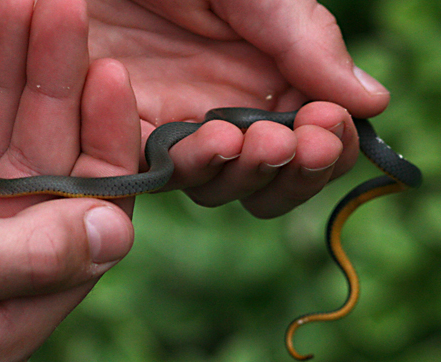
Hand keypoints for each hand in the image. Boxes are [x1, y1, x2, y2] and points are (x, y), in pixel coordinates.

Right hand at [0, 0, 136, 361]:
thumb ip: (33, 258)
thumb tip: (118, 230)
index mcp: (15, 308)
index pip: (88, 215)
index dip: (105, 142)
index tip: (107, 74)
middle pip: (47, 163)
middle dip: (54, 83)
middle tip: (63, 8)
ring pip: (2, 136)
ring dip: (13, 67)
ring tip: (21, 2)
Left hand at [88, 0, 389, 216]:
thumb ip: (303, 40)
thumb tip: (373, 100)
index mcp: (262, 79)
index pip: (307, 142)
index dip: (325, 147)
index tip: (330, 125)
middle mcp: (221, 114)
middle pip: (266, 181)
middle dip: (292, 170)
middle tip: (302, 140)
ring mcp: (172, 130)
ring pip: (218, 187)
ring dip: (248, 172)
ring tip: (260, 139)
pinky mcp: (122, 138)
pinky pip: (162, 175)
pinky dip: (195, 166)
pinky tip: (216, 138)